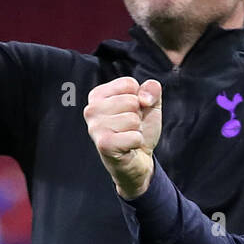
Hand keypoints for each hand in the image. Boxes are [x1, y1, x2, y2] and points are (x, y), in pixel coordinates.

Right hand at [85, 77, 162, 199]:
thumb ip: (151, 89)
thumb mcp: (150, 103)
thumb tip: (144, 98)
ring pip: (133, 119)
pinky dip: (137, 142)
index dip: (139, 99)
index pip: (129, 84)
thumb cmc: (138, 128)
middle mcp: (91, 109)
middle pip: (131, 101)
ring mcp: (95, 127)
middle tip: (129, 127)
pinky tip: (127, 147)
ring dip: (137, 130)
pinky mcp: (103, 144)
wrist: (138, 159)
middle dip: (138, 116)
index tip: (131, 111)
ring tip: (127, 136)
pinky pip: (134, 136)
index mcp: (98, 95)